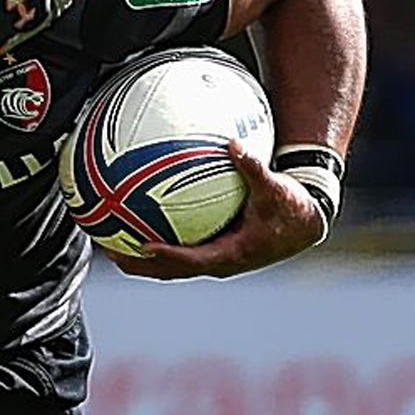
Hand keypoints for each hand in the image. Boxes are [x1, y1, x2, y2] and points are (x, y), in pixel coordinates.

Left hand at [103, 141, 326, 279]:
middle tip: (109, 250)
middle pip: (170, 270)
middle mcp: (218, 263)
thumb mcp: (275, 188)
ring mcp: (212, 260)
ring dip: (139, 259)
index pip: (192, 259)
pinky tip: (133, 226)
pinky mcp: (210, 253)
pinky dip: (153, 245)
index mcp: (232, 254)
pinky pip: (176, 253)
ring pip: (169, 266)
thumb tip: (234, 143)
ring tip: (109, 244)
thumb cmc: (291, 206)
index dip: (168, 254)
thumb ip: (253, 168)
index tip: (143, 246)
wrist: (305, 224)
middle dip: (138, 264)